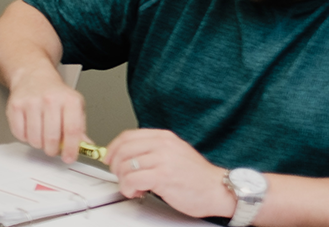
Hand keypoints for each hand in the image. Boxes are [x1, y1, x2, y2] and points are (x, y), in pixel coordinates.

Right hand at [4, 69, 85, 161]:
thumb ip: (80, 128)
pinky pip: (19, 134)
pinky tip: (30, 129)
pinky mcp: (15, 106)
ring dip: (38, 144)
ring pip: (35, 139)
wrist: (33, 76)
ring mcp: (31, 102)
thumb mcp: (74, 106)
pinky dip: (25, 137)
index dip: (71, 148)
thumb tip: (86, 146)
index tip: (69, 158)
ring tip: (41, 135)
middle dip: (53, 150)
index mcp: (69, 100)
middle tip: (53, 149)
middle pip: (52, 137)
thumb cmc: (55, 93)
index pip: (72, 130)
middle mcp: (50, 99)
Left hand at [105, 129, 234, 218]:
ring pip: (125, 167)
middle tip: (121, 176)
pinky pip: (131, 180)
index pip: (128, 136)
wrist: (218, 190)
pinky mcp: (162, 176)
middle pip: (122, 150)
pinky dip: (128, 188)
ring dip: (124, 181)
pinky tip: (137, 192)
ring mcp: (162, 160)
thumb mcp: (175, 153)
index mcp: (164, 137)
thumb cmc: (197, 177)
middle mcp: (162, 145)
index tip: (109, 158)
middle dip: (116, 166)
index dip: (113, 148)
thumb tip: (128, 155)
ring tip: (134, 187)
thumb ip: (153, 150)